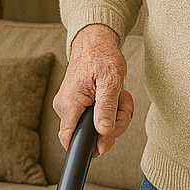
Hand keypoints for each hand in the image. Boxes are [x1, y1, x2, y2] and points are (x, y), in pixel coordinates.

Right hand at [53, 23, 133, 156]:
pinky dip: (110, 111)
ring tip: (121, 97)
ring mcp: (71, 107)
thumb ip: (106, 108)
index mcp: (70, 104)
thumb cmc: (101, 56)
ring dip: (115, 116)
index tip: (106, 143)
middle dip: (113, 126)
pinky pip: (96, 118)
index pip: (69, 140)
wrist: (95, 42)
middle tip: (123, 108)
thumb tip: (103, 131)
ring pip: (96, 127)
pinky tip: (116, 98)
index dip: (88, 147)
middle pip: (89, 136)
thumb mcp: (111, 81)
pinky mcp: (78, 105)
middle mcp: (65, 108)